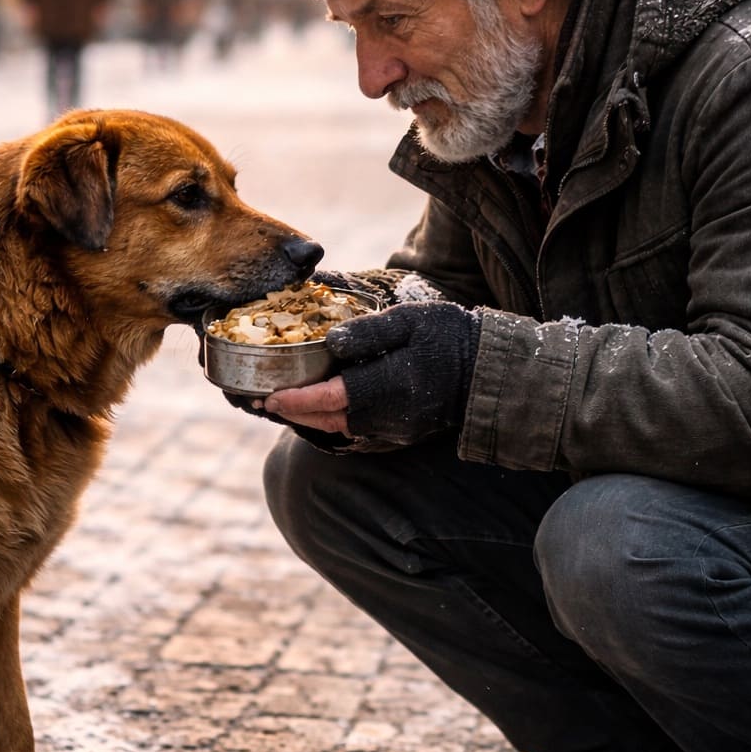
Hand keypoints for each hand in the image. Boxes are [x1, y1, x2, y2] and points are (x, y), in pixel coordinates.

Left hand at [265, 301, 480, 445]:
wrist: (487, 371)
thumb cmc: (449, 336)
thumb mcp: (411, 320)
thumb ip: (369, 331)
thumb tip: (330, 342)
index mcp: (390, 384)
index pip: (333, 397)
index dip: (298, 399)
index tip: (271, 396)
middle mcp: (389, 414)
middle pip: (329, 419)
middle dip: (294, 413)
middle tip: (263, 403)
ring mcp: (395, 427)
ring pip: (340, 428)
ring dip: (310, 419)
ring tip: (282, 407)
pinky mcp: (400, 431)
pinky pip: (356, 429)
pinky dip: (331, 420)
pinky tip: (317, 408)